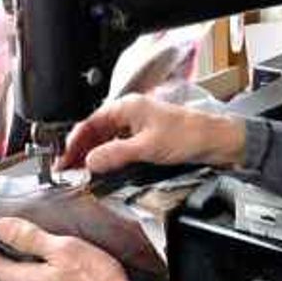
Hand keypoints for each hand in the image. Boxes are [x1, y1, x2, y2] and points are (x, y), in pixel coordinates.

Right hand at [59, 93, 244, 172]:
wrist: (217, 140)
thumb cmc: (190, 135)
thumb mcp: (147, 147)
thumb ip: (115, 154)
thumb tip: (90, 161)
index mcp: (127, 107)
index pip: (90, 124)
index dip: (74, 143)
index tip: (63, 161)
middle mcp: (131, 113)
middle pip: (96, 132)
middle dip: (81, 151)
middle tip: (68, 171)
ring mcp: (139, 125)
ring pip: (107, 140)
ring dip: (94, 156)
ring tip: (83, 173)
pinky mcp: (147, 137)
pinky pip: (120, 146)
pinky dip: (109, 157)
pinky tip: (105, 170)